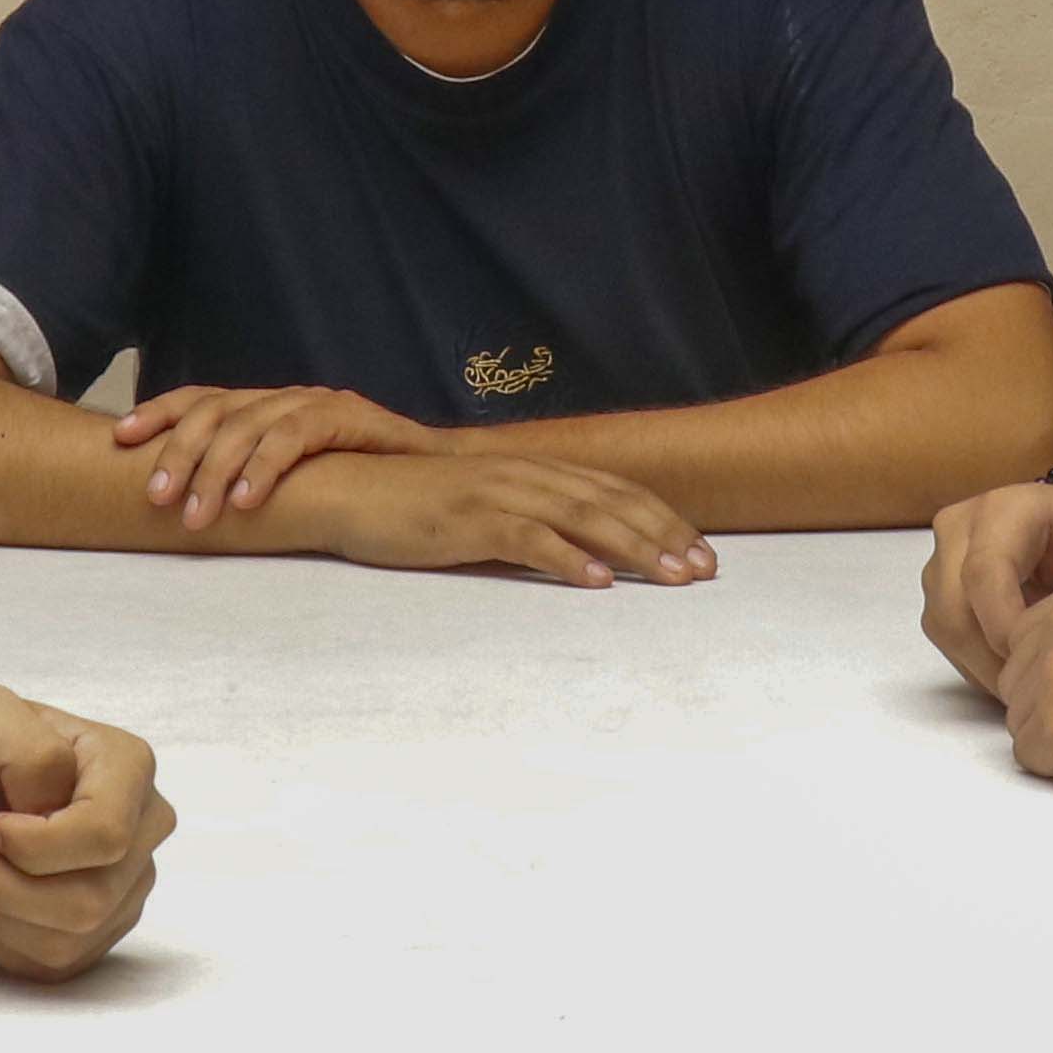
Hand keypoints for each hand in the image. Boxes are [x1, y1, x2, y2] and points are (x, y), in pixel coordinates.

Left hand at [0, 681, 175, 980]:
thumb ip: (27, 748)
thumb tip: (55, 807)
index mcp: (126, 765)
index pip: (108, 836)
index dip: (35, 848)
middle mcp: (144, 824)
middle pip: (94, 897)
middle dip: (10, 885)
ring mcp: (129, 880)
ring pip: (77, 937)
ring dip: (3, 914)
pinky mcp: (104, 926)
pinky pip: (63, 964)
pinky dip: (9, 943)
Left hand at [114, 381, 440, 530]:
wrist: (440, 477)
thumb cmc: (364, 484)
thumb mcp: (296, 481)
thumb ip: (253, 481)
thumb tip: (193, 508)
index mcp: (268, 407)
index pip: (204, 400)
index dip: (160, 413)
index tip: (120, 440)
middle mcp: (287, 396)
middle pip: (217, 410)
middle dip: (179, 452)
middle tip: (155, 497)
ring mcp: (318, 403)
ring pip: (250, 423)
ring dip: (215, 470)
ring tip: (196, 516)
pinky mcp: (350, 417)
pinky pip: (296, 436)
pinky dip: (266, 468)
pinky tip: (245, 501)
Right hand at [268, 448, 712, 590]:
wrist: (346, 489)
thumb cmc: (411, 505)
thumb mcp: (480, 506)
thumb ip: (525, 517)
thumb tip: (574, 548)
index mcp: (530, 470)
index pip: (612, 490)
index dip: (661, 518)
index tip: (701, 550)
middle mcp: (522, 474)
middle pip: (610, 502)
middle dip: (665, 535)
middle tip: (706, 570)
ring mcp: (496, 495)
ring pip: (582, 518)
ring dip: (634, 548)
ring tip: (673, 576)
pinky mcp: (468, 521)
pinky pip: (528, 539)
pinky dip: (568, 560)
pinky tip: (598, 582)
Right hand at [921, 474, 1052, 697]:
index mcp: (1003, 508)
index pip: (983, 573)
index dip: (1006, 625)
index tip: (1043, 657)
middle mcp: (959, 527)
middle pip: (954, 608)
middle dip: (993, 657)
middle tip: (1038, 683)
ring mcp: (940, 558)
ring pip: (945, 628)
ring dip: (985, 666)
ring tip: (1033, 679)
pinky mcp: (937, 589)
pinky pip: (946, 638)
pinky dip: (978, 663)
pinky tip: (1017, 669)